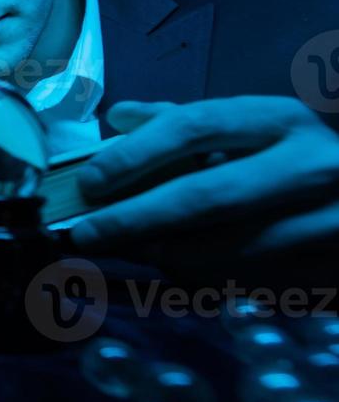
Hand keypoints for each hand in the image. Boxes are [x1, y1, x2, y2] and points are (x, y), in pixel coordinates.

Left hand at [69, 96, 338, 264]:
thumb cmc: (302, 156)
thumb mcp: (256, 126)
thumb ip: (186, 121)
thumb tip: (119, 117)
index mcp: (282, 121)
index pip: (194, 128)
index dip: (134, 155)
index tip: (89, 182)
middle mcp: (311, 167)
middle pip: (204, 196)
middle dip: (135, 219)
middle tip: (87, 235)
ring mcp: (329, 223)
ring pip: (225, 250)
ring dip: (163, 257)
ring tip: (124, 255)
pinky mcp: (333, 270)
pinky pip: (251, 284)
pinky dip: (203, 282)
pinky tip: (173, 274)